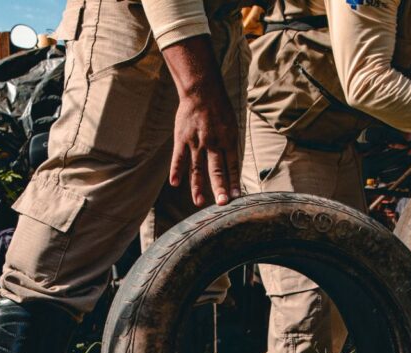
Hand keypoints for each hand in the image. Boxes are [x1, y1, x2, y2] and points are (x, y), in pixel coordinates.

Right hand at [161, 36, 240, 206]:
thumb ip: (230, 145)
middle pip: (217, 170)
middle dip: (220, 188)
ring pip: (198, 168)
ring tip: (199, 202)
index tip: (236, 197)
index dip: (235, 182)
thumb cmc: (219, 108)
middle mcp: (213, 143)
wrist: (202, 89)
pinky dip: (176, 170)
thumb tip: (232, 164)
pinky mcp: (182, 138)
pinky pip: (179, 157)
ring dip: (198, 186)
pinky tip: (175, 183)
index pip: (233, 166)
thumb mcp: (232, 125)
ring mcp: (197, 142)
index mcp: (228, 140)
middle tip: (222, 204)